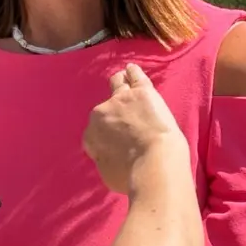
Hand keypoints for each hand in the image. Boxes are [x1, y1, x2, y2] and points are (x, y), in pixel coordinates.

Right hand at [83, 63, 187, 191]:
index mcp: (91, 134)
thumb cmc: (132, 176)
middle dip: (114, 116)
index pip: (94, 133)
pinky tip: (132, 69)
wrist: (154, 163)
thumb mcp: (108, 174)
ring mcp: (122, 99)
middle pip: (106, 109)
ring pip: (118, 84)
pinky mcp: (143, 92)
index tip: (116, 146)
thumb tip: (110, 157)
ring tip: (123, 81)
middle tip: (125, 122)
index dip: (106, 140)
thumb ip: (105, 160)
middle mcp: (102, 113)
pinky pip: (135, 76)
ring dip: (120, 84)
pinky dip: (133, 72)